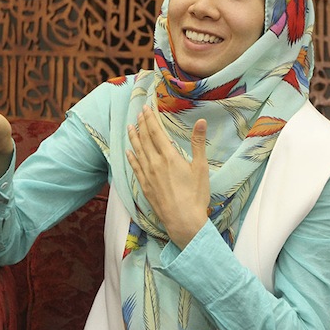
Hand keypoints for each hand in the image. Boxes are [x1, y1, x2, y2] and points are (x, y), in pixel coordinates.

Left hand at [126, 106, 208, 248]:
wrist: (183, 221)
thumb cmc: (195, 195)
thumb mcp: (201, 168)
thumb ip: (198, 143)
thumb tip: (201, 121)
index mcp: (169, 157)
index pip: (156, 132)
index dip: (150, 119)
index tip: (146, 108)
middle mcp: (155, 163)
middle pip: (146, 139)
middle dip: (142, 124)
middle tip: (138, 113)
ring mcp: (148, 175)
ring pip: (138, 151)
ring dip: (134, 138)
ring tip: (130, 127)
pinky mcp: (145, 186)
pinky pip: (135, 168)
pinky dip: (131, 158)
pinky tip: (128, 152)